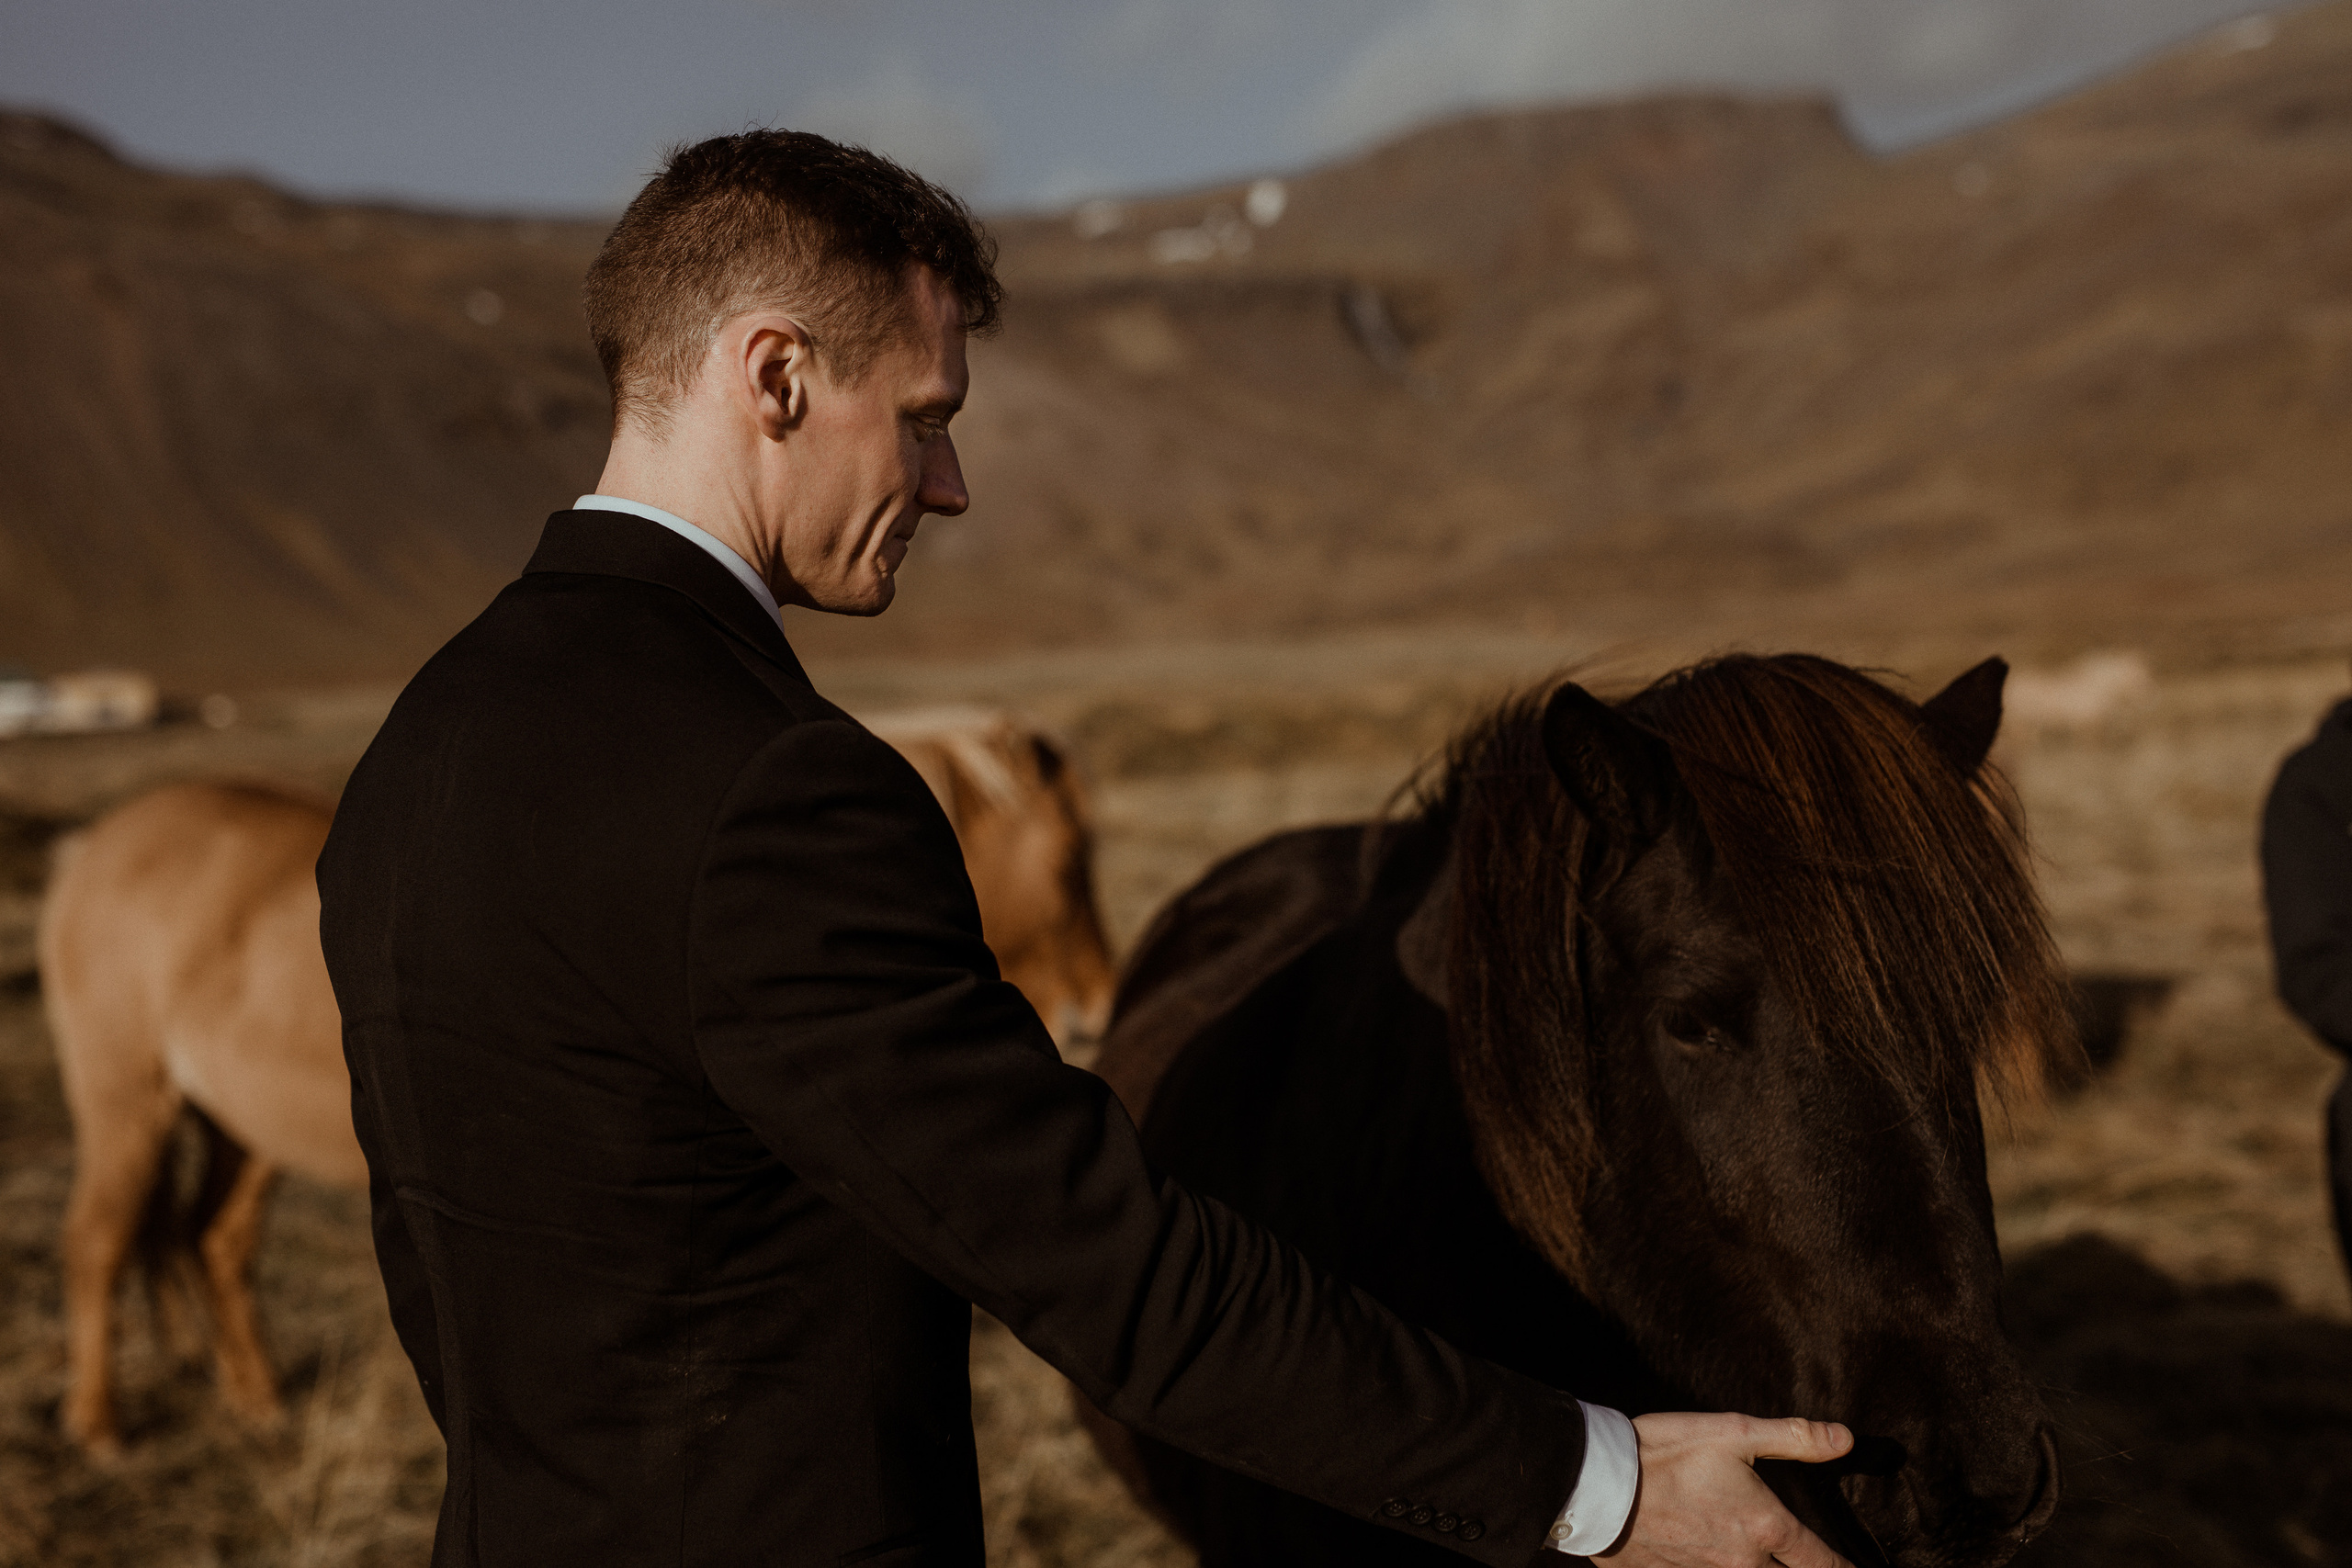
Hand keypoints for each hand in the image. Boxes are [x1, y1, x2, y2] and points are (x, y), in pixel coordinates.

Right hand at [1596, 1412, 1854, 1567]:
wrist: (1599, 1483)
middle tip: (1805, 1562)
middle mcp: (1742, 1561)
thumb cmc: (1666, 1452)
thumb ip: (1793, 1437)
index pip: (1820, 1561)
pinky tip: (1711, 1559)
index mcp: (1764, 1526)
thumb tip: (1845, 1438)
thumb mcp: (1732, 1432)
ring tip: (1762, 1560)